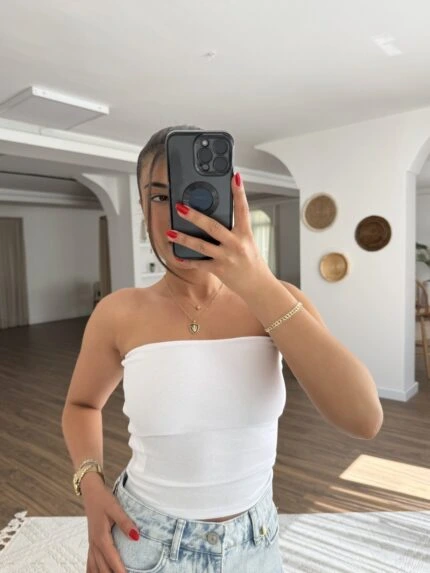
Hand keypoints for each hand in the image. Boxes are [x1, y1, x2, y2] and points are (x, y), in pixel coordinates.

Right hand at [82, 480, 139, 572]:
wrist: (91, 492)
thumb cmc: (103, 499)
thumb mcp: (115, 508)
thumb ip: (125, 522)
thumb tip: (136, 536)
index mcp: (101, 537)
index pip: (112, 559)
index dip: (120, 571)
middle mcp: (95, 544)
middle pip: (103, 568)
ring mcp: (92, 544)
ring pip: (95, 567)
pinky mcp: (92, 542)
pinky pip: (90, 562)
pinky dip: (93, 571)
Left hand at [166, 172, 272, 295]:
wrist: (258, 285)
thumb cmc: (251, 262)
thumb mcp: (247, 242)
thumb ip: (233, 230)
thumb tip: (214, 218)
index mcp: (245, 234)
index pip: (242, 209)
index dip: (239, 192)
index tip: (234, 177)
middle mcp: (236, 244)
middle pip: (213, 227)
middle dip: (195, 216)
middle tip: (181, 207)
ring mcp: (227, 257)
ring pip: (201, 246)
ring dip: (184, 238)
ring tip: (170, 232)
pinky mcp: (219, 269)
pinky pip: (199, 264)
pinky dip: (186, 260)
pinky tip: (176, 255)